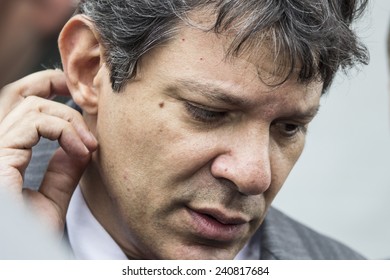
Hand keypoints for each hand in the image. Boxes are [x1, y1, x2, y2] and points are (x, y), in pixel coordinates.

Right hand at [0, 69, 97, 231]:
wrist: (19, 259)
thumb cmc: (28, 242)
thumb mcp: (52, 201)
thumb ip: (63, 172)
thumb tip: (79, 146)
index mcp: (4, 155)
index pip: (18, 107)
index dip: (45, 89)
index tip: (75, 93)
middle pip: (17, 94)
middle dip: (52, 83)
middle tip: (83, 94)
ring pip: (32, 106)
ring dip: (70, 120)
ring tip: (90, 146)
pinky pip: (34, 122)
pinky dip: (64, 130)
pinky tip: (81, 150)